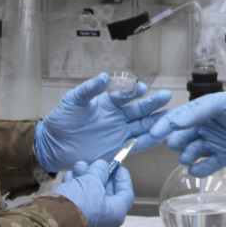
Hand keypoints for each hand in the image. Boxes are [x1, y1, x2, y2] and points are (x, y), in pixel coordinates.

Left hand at [34, 73, 171, 172]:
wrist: (53, 146)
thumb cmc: (61, 120)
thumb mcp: (73, 102)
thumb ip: (88, 90)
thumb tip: (103, 77)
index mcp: (108, 103)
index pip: (125, 96)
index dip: (134, 92)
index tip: (142, 88)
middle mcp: (117, 117)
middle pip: (139, 110)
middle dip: (153, 104)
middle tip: (167, 96)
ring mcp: (119, 133)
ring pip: (143, 126)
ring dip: (156, 122)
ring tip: (172, 117)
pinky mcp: (118, 149)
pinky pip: (137, 145)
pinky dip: (149, 141)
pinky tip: (161, 137)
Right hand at [51, 160, 133, 226]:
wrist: (49, 224)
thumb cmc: (77, 204)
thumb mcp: (91, 182)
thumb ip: (100, 171)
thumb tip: (102, 167)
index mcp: (115, 214)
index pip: (125, 193)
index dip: (122, 178)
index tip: (117, 166)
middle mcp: (104, 221)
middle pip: (105, 193)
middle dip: (98, 175)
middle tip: (92, 164)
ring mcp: (88, 222)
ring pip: (90, 195)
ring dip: (85, 179)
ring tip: (77, 168)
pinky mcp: (73, 220)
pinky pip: (78, 202)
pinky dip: (75, 188)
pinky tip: (68, 178)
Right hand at [147, 90, 225, 176]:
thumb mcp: (219, 103)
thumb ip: (197, 112)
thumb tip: (175, 123)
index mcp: (200, 113)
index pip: (177, 119)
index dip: (165, 126)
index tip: (154, 133)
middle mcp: (203, 128)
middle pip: (182, 138)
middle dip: (176, 142)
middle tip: (176, 145)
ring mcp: (212, 143)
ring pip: (192, 153)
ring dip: (187, 156)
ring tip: (188, 157)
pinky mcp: (223, 157)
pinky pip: (207, 166)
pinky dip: (200, 170)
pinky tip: (196, 170)